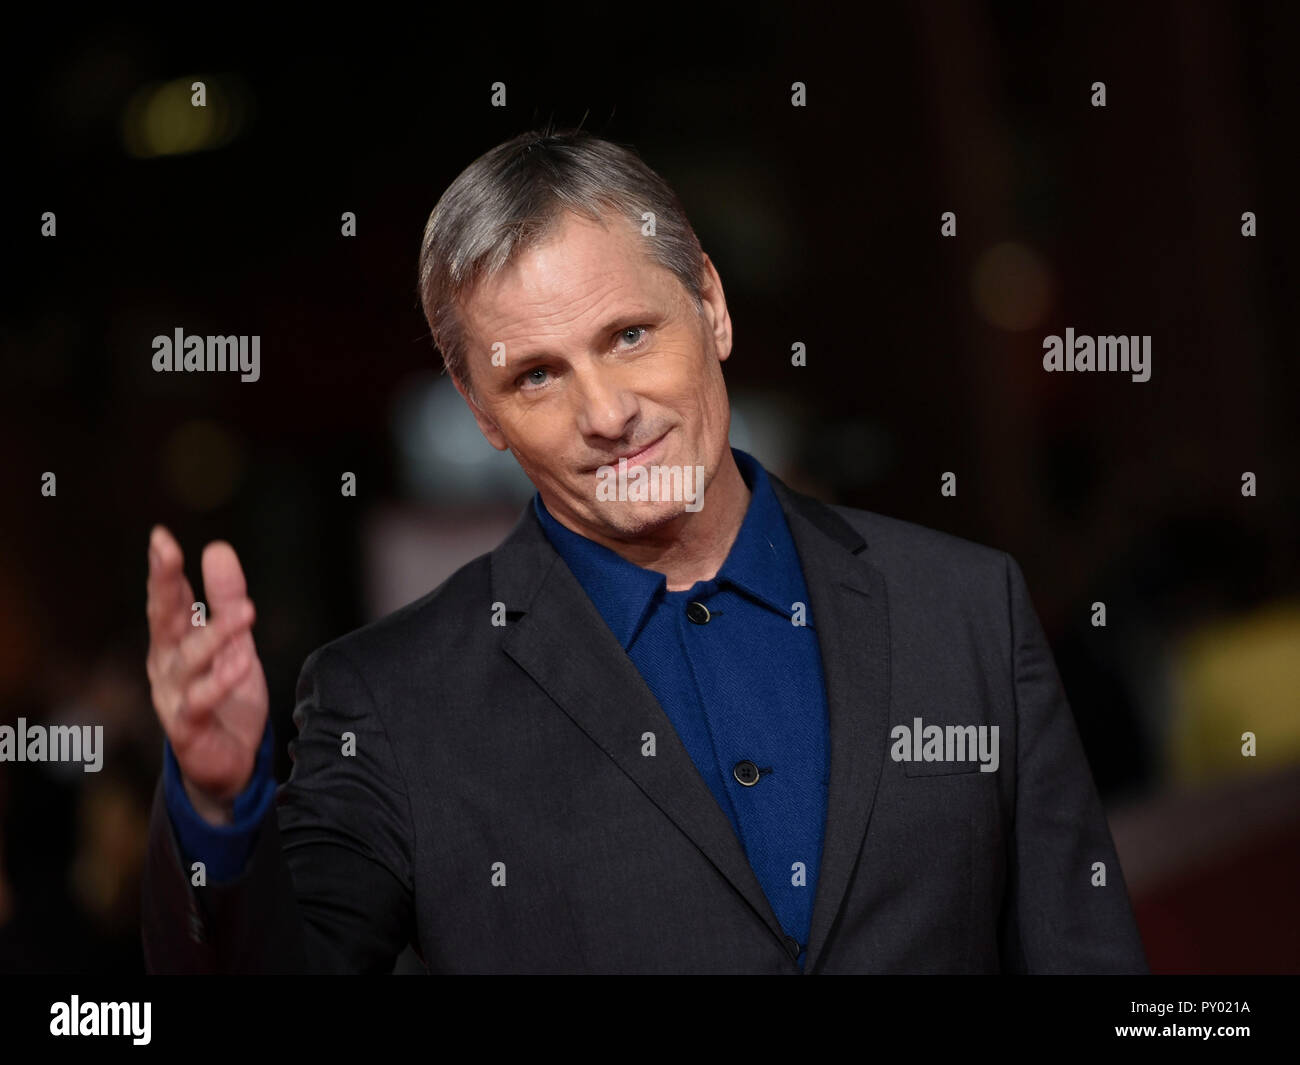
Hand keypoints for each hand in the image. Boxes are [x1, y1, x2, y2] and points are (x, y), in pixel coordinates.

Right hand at [145, 525, 268, 826]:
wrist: (227, 762)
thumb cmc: (224, 696)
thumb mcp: (234, 641)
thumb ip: (225, 598)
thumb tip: (217, 548)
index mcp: (174, 641)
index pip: (167, 599)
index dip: (163, 569)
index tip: (161, 537)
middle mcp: (166, 666)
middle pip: (163, 620)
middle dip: (164, 585)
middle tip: (167, 552)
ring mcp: (172, 697)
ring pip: (189, 661)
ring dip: (216, 634)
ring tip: (246, 611)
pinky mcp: (187, 729)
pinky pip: (199, 703)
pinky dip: (218, 683)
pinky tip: (239, 664)